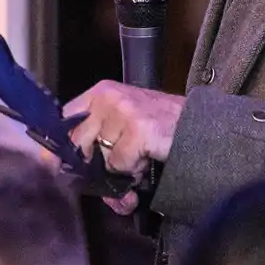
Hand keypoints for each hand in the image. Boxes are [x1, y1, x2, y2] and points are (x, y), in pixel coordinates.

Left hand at [64, 81, 186, 207]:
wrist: (203, 128)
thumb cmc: (162, 131)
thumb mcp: (123, 128)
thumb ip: (95, 146)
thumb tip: (62, 171)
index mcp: (100, 93)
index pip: (64, 120)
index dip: (63, 147)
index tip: (63, 165)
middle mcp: (108, 97)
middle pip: (78, 144)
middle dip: (95, 165)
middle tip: (121, 165)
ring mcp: (122, 111)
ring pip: (100, 158)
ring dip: (120, 168)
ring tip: (141, 157)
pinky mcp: (138, 127)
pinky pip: (120, 164)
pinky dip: (134, 170)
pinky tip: (149, 158)